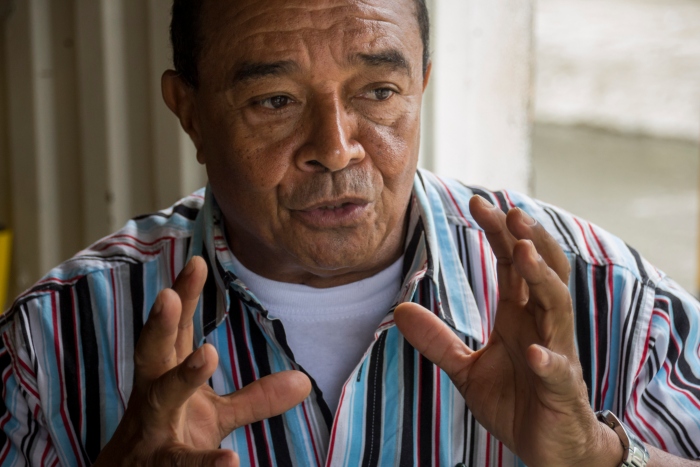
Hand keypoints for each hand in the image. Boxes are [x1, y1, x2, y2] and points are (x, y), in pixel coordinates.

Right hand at [95, 256, 311, 465]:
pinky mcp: (161, 464)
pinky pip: (183, 462)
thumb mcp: (215, 415)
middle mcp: (154, 395)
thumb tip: (304, 381)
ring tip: (207, 354)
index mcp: (167, 375)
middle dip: (160, 323)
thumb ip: (256, 398)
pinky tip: (230, 460)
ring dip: (183, 376)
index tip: (196, 261)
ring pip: (163, 398)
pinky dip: (206, 462)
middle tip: (167, 295)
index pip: (176, 330)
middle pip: (155, 352)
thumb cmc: (171, 439)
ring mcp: (154, 429)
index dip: (183, 296)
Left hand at [395, 196, 621, 466]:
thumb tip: (399, 309)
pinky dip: (546, 360)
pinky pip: (556, 371)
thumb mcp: (467, 369)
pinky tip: (532, 351)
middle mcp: (542, 326)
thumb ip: (438, 340)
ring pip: (557, 307)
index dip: (500, 233)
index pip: (514, 264)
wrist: (550, 447)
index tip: (478, 202)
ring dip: (542, 280)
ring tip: (524, 253)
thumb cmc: (517, 401)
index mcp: (520, 316)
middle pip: (542, 272)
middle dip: (529, 239)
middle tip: (510, 210)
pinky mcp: (561, 390)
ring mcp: (556, 355)